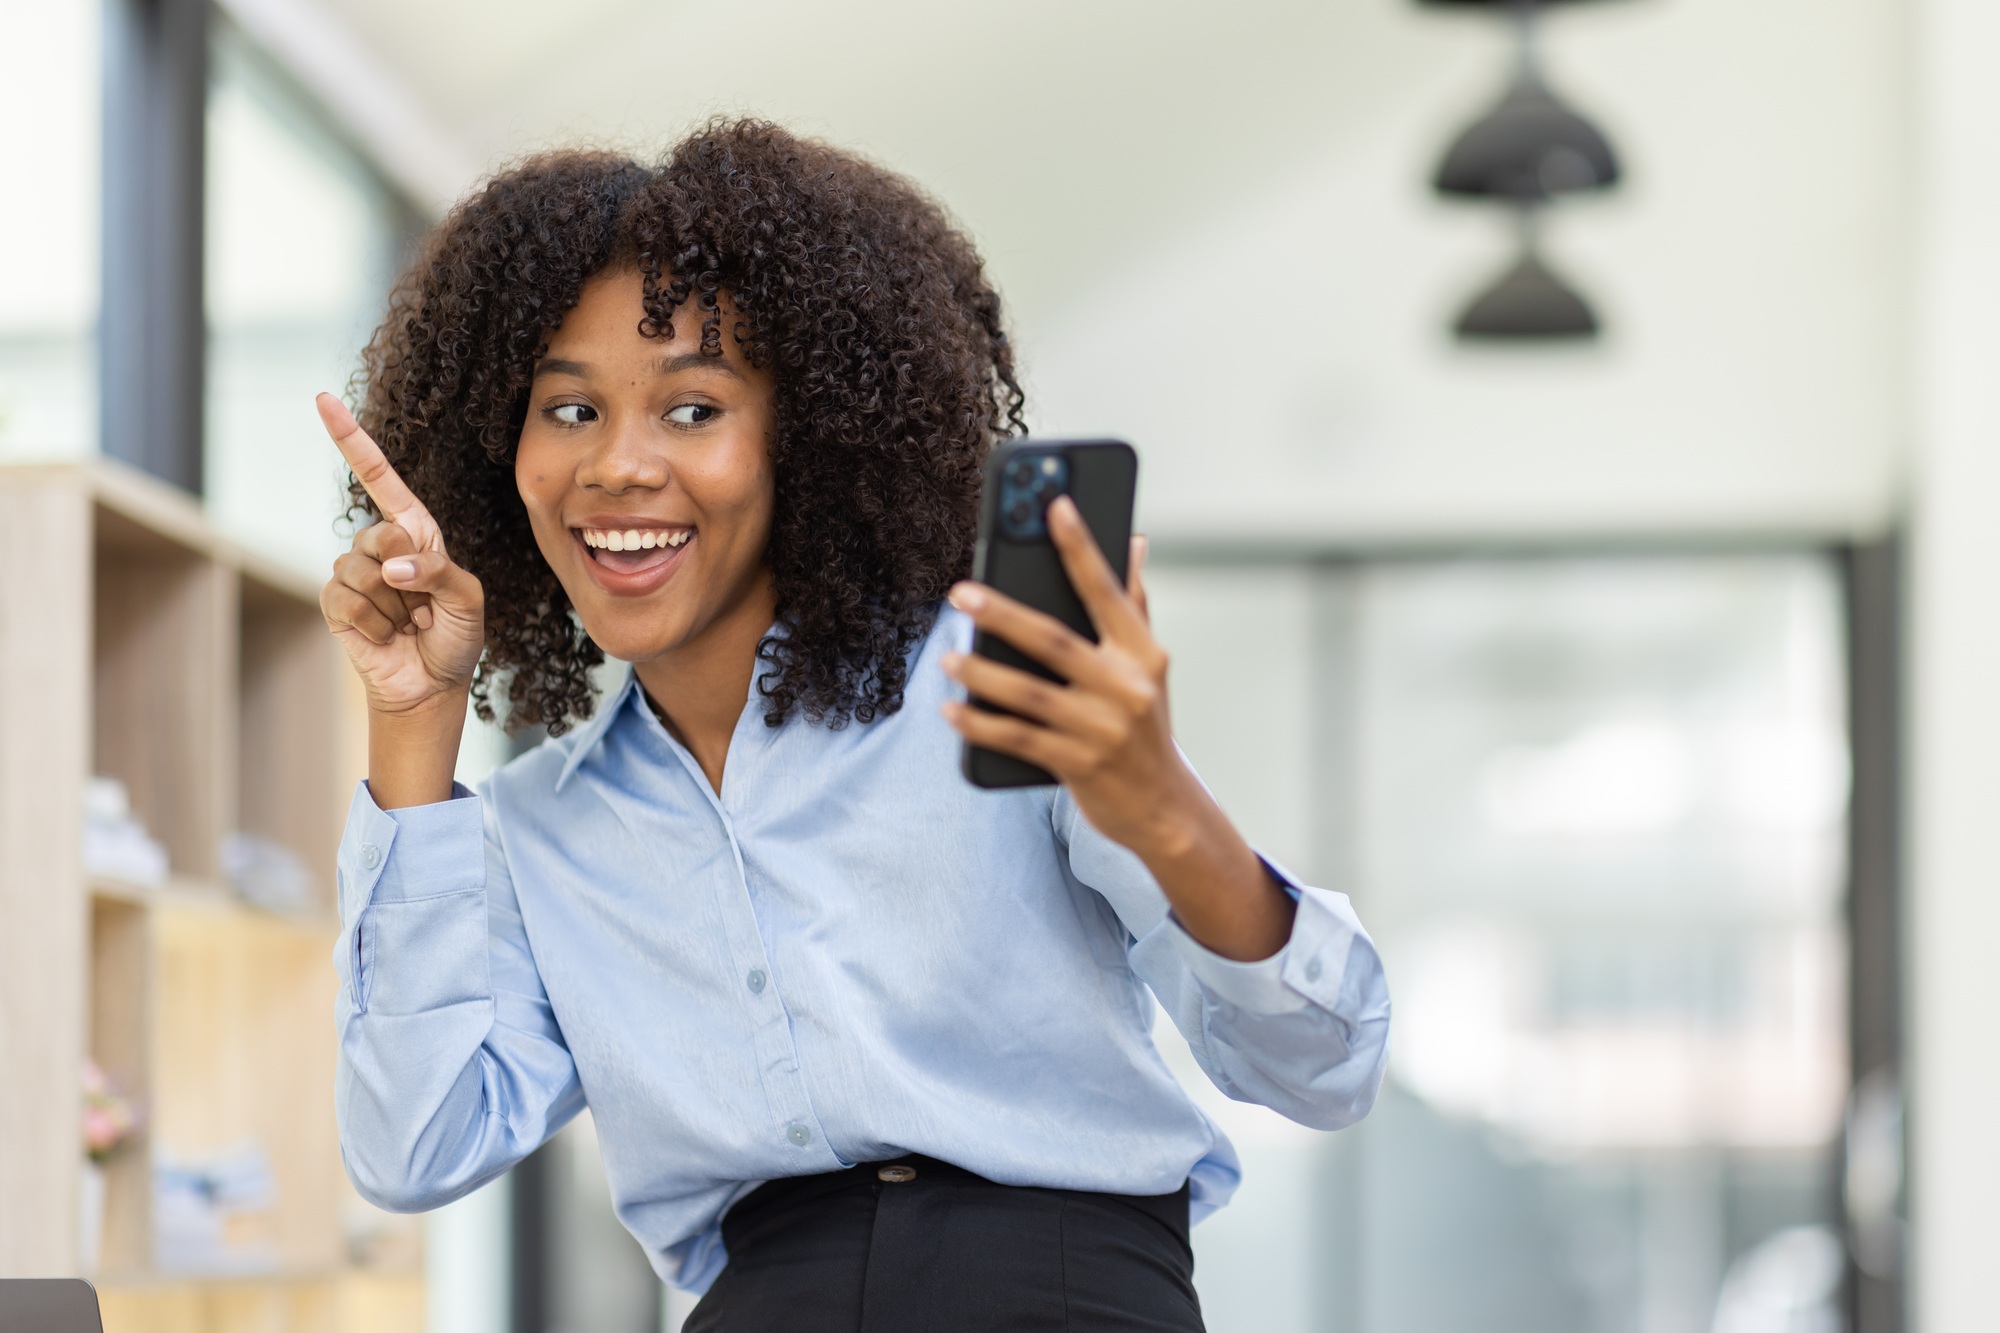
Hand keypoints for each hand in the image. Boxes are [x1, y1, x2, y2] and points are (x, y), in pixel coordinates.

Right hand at [318, 394, 485, 807]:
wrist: (432, 683)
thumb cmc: (456, 635)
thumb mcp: (468, 599)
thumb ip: (438, 572)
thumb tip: (391, 568)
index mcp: (415, 531)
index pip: (380, 478)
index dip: (352, 439)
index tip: (324, 399)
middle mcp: (380, 545)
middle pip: (381, 536)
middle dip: (408, 574)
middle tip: (422, 603)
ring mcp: (354, 572)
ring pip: (363, 573)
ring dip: (393, 606)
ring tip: (406, 621)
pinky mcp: (335, 603)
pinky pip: (347, 600)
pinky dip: (374, 623)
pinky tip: (387, 635)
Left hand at [940, 496, 1294, 960]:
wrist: (1165, 810)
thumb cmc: (1146, 727)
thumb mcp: (1148, 668)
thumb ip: (1134, 606)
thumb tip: (1136, 542)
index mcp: (1143, 653)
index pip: (1107, 590)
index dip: (1080, 546)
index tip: (1053, 505)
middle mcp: (1126, 687)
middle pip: (1053, 640)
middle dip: (1003, 613)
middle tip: (960, 593)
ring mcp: (1102, 729)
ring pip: (1028, 693)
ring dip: (981, 673)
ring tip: (948, 657)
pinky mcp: (1079, 765)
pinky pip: (1018, 738)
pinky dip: (980, 725)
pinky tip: (952, 710)